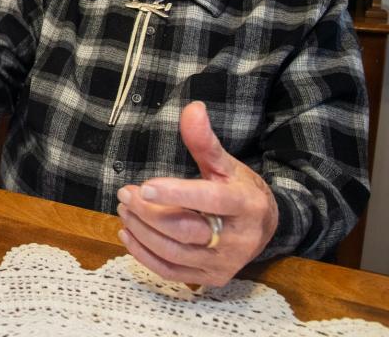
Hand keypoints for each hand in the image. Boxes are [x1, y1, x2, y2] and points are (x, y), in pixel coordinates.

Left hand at [116, 101, 278, 286]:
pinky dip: (144, 254)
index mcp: (247, 206)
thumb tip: (192, 109)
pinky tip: (128, 233)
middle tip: (126, 193)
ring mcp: (224, 264)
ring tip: (124, 209)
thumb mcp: (227, 164)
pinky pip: (171, 272)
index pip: (209, 201)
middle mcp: (238, 240)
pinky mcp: (210, 279)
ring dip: (142, 231)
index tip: (145, 187)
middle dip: (149, 212)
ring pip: (174, 253)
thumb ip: (205, 141)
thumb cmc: (240, 191)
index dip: (176, 194)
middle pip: (185, 230)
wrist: (264, 227)